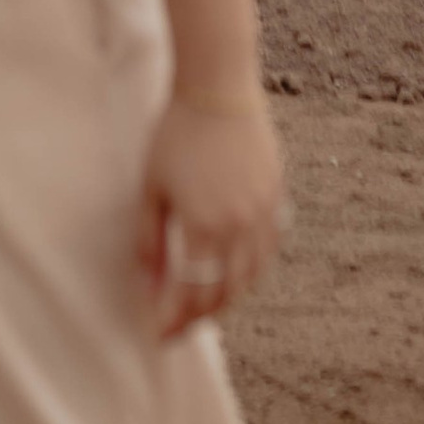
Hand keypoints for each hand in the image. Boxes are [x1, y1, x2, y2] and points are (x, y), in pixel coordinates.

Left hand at [138, 92, 287, 338]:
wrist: (217, 89)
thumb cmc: (175, 133)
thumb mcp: (152, 188)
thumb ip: (149, 241)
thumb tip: (147, 285)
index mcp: (205, 226)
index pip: (192, 294)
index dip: (174, 319)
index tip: (157, 334)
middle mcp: (240, 226)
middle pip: (224, 292)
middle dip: (199, 317)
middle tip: (178, 327)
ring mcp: (263, 213)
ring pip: (251, 276)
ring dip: (227, 298)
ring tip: (204, 307)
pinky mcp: (276, 198)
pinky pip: (267, 249)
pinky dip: (251, 270)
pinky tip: (234, 273)